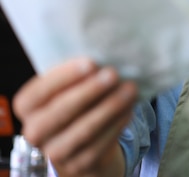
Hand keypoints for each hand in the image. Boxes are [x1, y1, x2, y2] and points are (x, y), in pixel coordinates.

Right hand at [13, 57, 137, 176]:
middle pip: (61, 112)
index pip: (37, 93)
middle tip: (114, 73)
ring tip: (130, 89)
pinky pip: (100, 144)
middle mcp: (35, 132)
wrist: (81, 144)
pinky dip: (117, 125)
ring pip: (84, 130)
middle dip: (91, 91)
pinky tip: (129, 109)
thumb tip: (103, 56)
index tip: (91, 62)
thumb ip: (77, 75)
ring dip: (110, 107)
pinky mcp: (79, 164)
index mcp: (27, 107)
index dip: (63, 77)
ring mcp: (56, 152)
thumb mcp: (68, 88)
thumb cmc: (75, 103)